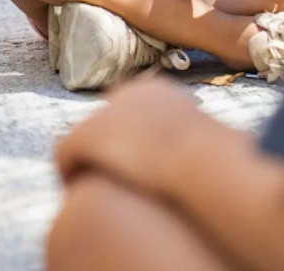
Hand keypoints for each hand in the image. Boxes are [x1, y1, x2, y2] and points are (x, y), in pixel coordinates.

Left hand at [55, 77, 213, 198]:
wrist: (200, 160)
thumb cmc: (217, 161)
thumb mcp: (215, 143)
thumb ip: (200, 141)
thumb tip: (212, 153)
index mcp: (158, 92)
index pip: (133, 112)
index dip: (133, 139)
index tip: (141, 162)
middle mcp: (127, 93)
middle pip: (107, 123)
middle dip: (110, 147)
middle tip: (118, 175)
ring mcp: (104, 113)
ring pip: (86, 140)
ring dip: (91, 162)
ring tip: (100, 186)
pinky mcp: (83, 135)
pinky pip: (66, 156)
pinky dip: (70, 173)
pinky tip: (78, 190)